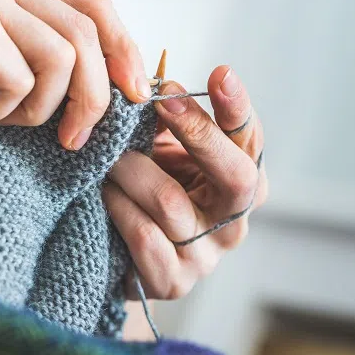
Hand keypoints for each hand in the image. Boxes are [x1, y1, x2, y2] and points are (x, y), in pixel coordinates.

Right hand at [0, 0, 149, 148]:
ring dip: (37, 108)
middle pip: (85, 33)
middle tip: (74, 139)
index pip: (94, 2)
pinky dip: (2, 110)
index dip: (124, 49)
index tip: (136, 95)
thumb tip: (126, 81)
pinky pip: (20, 80)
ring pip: (60, 59)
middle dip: (92, 96)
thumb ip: (52, 55)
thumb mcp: (7, 67)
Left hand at [103, 66, 267, 299]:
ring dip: (133, 170)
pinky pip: (143, 235)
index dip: (237, 108)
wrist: (118, 256)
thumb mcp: (162, 151)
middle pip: (235, 176)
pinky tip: (102, 193)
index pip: (252, 142)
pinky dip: (118, 207)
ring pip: (171, 202)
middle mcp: (234, 222)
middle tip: (161, 101)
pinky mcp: (172, 281)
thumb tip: (154, 84)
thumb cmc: (144, 190)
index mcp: (243, 184)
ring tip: (107, 156)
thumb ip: (167, 122)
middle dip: (198, 131)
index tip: (219, 73)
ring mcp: (206, 256)